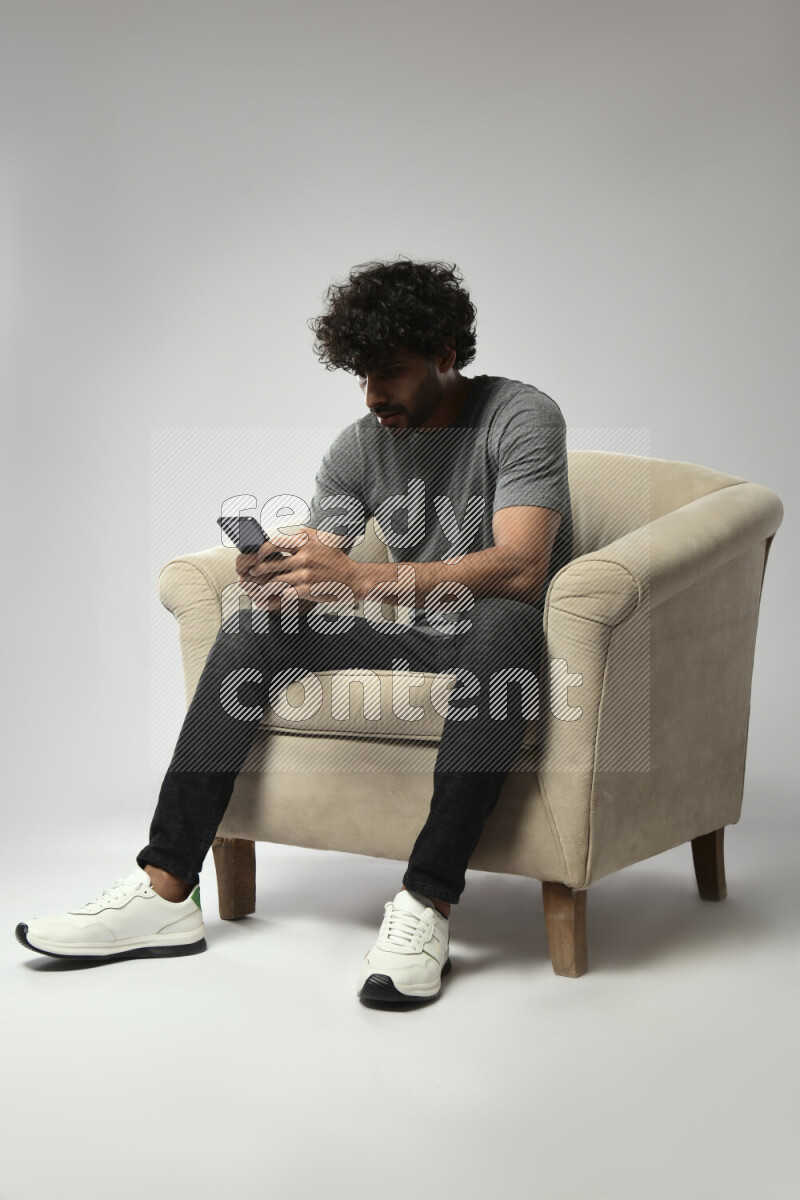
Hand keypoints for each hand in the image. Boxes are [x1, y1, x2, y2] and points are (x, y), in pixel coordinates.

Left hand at [237, 526, 357, 611]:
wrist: (353, 579)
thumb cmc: (337, 560)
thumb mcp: (323, 540)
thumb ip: (305, 534)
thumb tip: (290, 532)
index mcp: (305, 544)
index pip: (276, 543)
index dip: (263, 550)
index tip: (260, 555)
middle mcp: (304, 558)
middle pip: (271, 563)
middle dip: (258, 569)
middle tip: (252, 573)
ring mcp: (305, 575)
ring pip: (275, 581)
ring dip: (263, 585)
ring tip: (256, 588)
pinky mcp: (307, 590)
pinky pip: (284, 594)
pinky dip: (275, 597)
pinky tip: (269, 599)